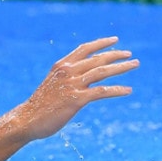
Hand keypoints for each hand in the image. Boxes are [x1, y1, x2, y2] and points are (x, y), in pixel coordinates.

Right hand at [15, 37, 138, 140]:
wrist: (27, 119)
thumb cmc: (39, 106)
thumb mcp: (52, 85)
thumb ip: (65, 79)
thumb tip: (80, 79)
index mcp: (61, 66)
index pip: (85, 49)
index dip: (101, 43)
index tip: (115, 41)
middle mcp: (68, 72)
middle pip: (97, 58)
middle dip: (116, 55)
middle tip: (130, 55)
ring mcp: (72, 85)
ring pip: (102, 71)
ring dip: (121, 67)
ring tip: (135, 64)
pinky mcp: (76, 100)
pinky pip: (101, 92)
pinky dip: (117, 90)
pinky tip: (128, 90)